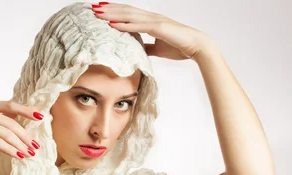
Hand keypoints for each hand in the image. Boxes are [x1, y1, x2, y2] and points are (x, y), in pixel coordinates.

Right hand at [0, 101, 42, 158]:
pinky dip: (11, 150)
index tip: (40, 116)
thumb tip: (14, 121)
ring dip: (21, 145)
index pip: (11, 105)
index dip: (27, 111)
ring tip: (30, 153)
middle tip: (36, 145)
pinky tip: (19, 156)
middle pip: (12, 123)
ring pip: (8, 134)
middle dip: (26, 135)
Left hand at [91, 2, 212, 60]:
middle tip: (93, 6)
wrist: (197, 47)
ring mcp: (155, 21)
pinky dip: (124, 24)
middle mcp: (151, 18)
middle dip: (109, 8)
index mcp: (151, 21)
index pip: (129, 13)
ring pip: (129, 15)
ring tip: (98, 13)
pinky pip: (138, 26)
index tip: (101, 10)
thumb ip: (147, 47)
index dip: (115, 11)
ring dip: (112, 13)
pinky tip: (112, 24)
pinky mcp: (159, 28)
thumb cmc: (180, 46)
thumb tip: (137, 51)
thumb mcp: (158, 49)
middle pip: (126, 11)